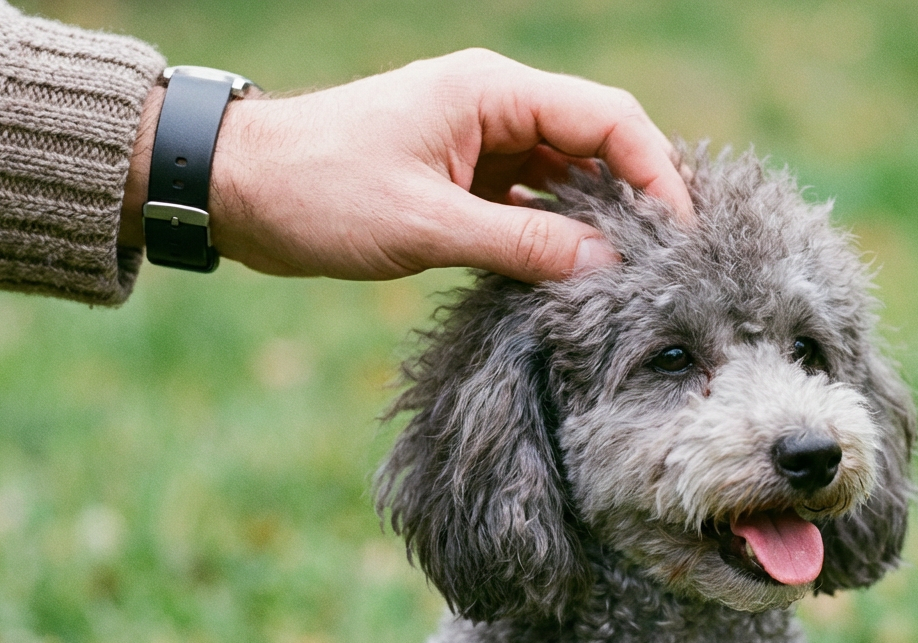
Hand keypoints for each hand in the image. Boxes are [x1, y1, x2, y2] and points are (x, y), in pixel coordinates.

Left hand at [120, 48, 693, 281]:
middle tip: (671, 261)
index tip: (684, 234)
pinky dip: (556, 233)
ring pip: (568, 175)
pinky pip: (531, 200)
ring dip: (598, 221)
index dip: (658, 173)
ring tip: (631, 276)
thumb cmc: (317, 191)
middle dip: (637, 198)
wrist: (233, 188)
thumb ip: (522, 245)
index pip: (609, 117)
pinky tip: (574, 274)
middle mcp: (496, 105)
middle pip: (599, 142)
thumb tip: (609, 266)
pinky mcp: (462, 174)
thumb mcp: (425, 224)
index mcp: (493, 90)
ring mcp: (480, 139)